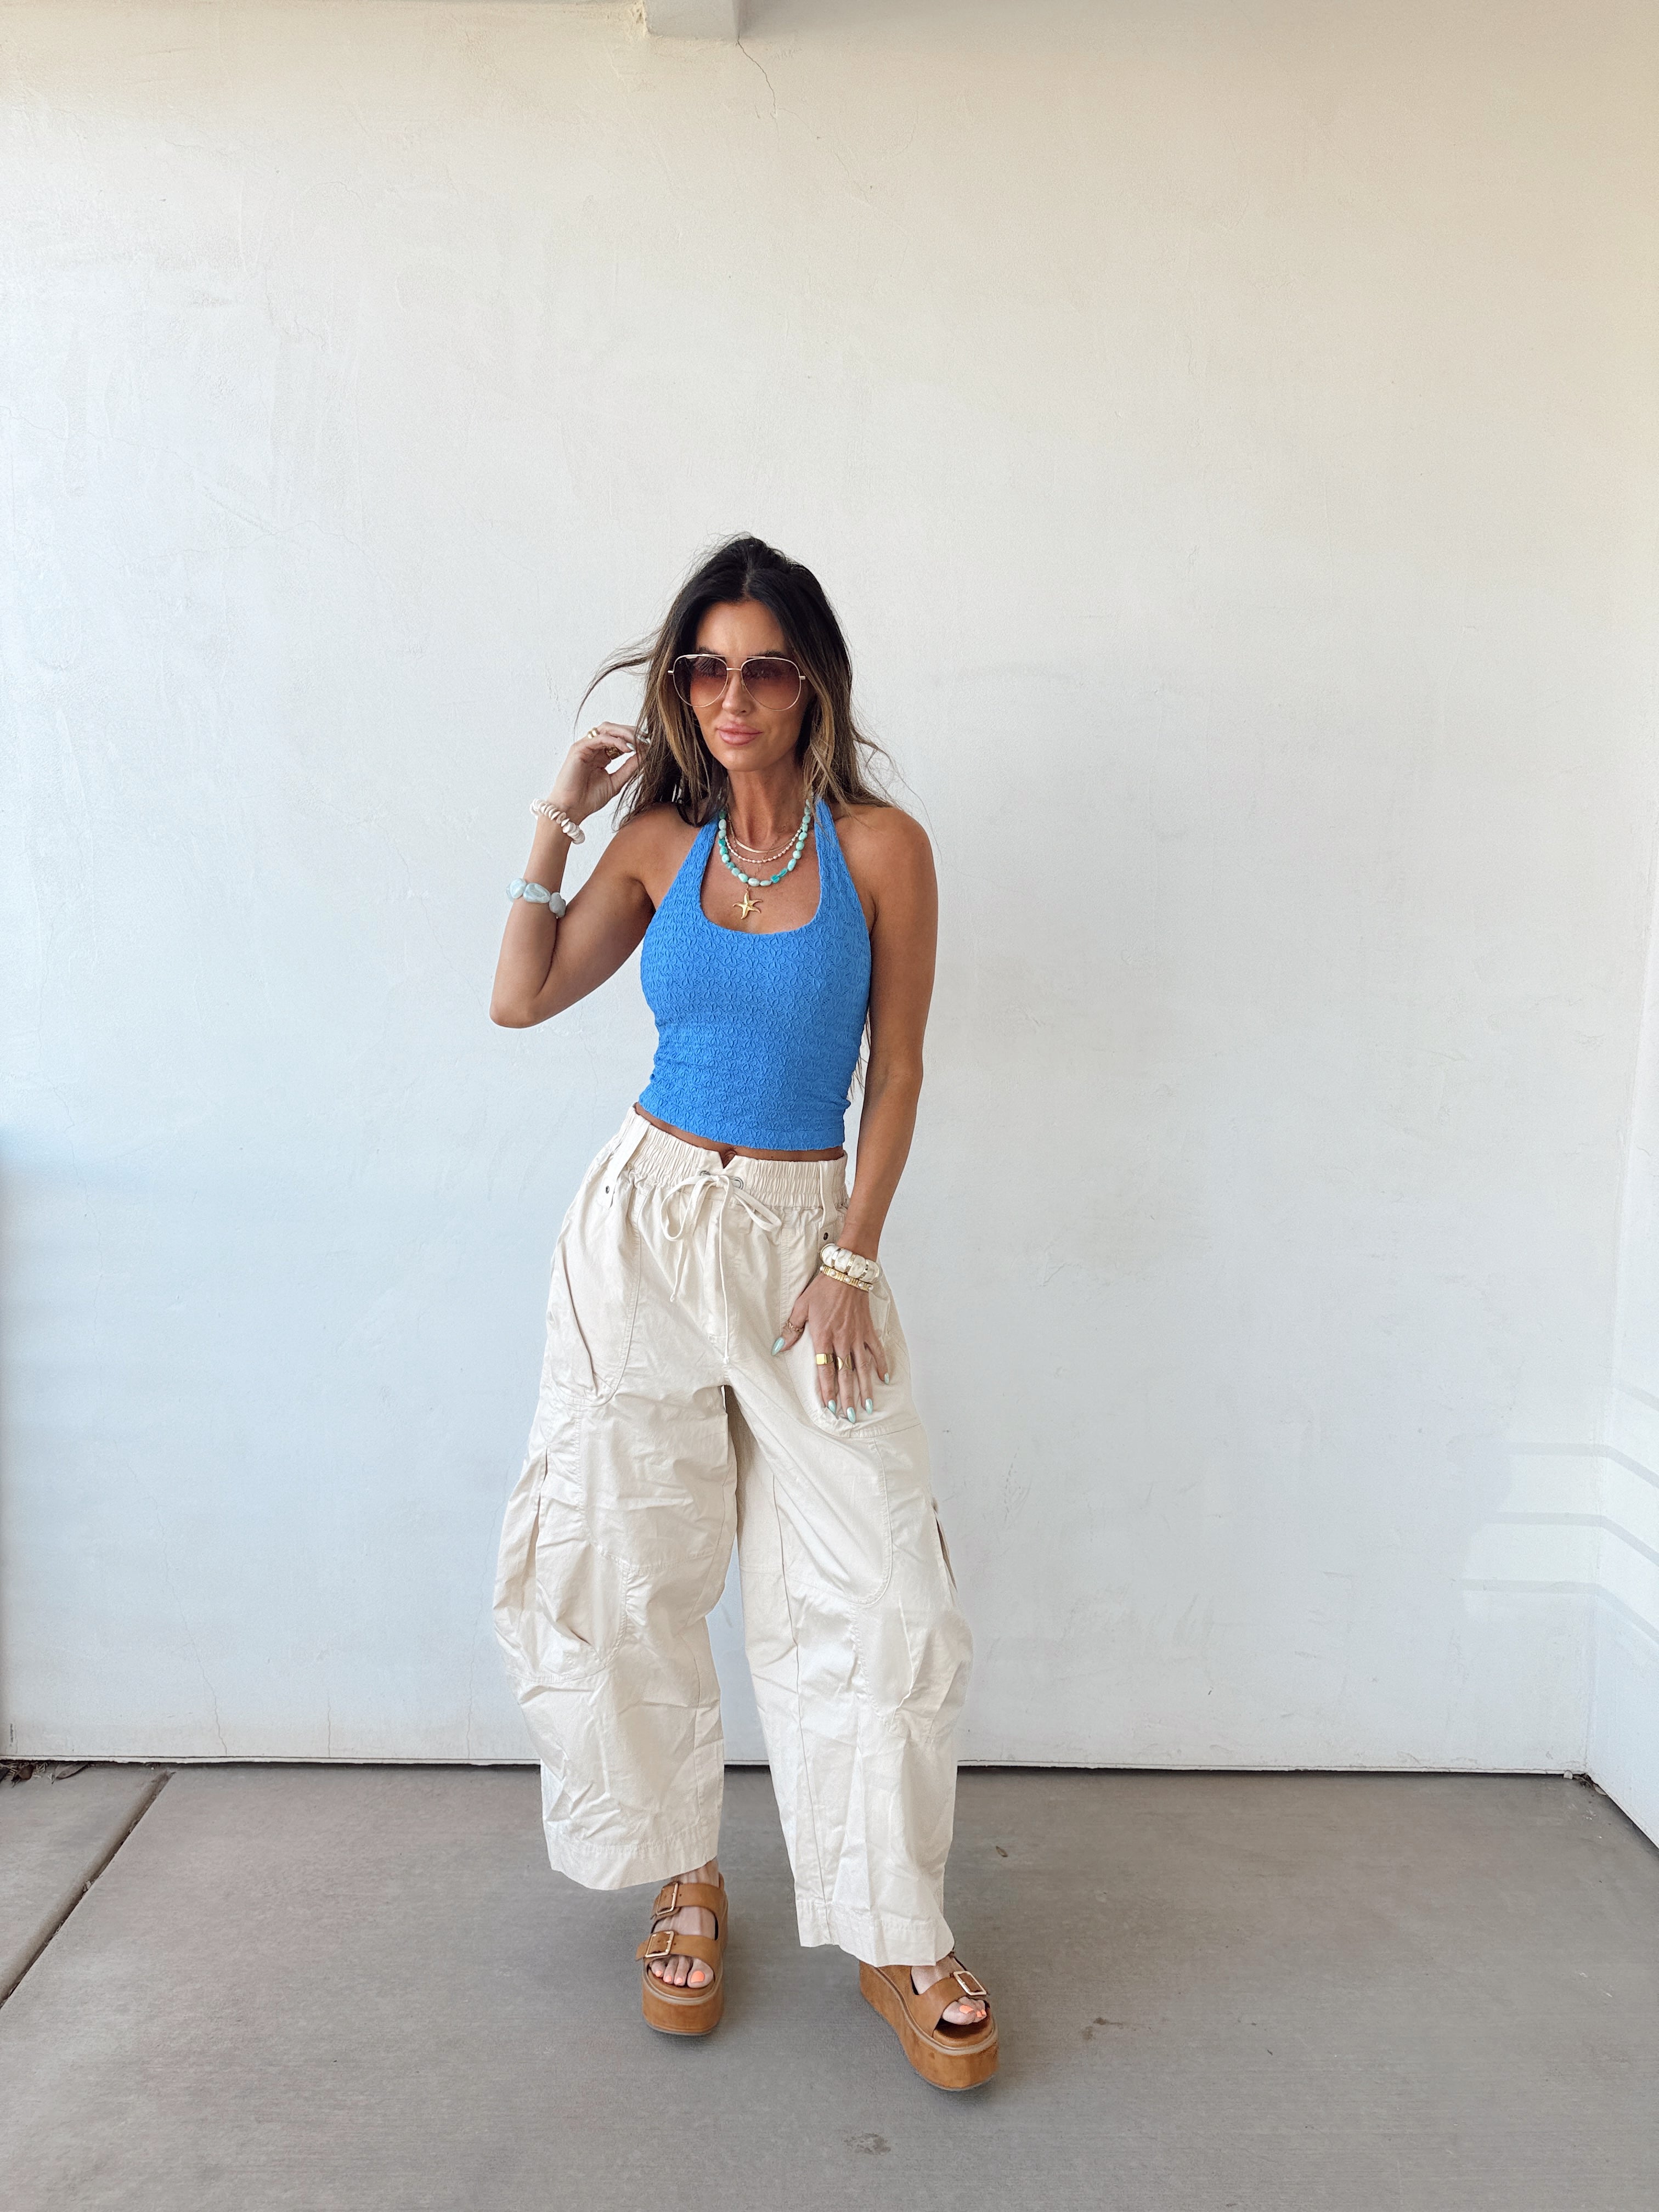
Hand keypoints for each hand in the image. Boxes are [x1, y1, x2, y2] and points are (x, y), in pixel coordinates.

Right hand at [545, 721, 641, 825]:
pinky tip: (627, 749)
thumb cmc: (589, 798)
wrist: (572, 809)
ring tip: (638, 741)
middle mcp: (593, 748)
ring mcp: (585, 746)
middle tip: (646, 738)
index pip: (619, 739)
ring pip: (607, 729)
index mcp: (601, 755)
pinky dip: (615, 741)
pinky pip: (600, 738)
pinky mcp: (579, 748)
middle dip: (631, 731)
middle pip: (614, 729)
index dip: (635, 740)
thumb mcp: (616, 781)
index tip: (649, 745)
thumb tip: (645, 756)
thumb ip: (629, 768)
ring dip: (624, 732)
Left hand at [777, 1270, 887, 1418]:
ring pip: (862, 1367)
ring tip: (867, 1406)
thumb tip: (777, 1348)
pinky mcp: (868, 1329)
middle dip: (847, 1397)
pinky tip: (884, 1378)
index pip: (825, 1370)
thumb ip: (791, 1330)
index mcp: (823, 1337)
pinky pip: (876, 1350)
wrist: (846, 1272)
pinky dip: (881, 1364)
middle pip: (845, 1375)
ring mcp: (857, 1336)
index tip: (829, 1407)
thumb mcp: (801, 1307)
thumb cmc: (822, 1289)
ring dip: (865, 1388)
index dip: (827, 1390)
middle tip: (849, 1416)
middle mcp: (842, 1340)